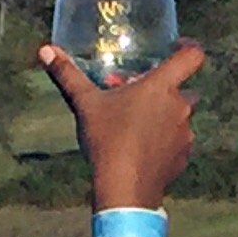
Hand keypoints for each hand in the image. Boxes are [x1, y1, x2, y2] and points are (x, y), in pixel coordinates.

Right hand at [41, 39, 203, 212]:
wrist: (124, 190)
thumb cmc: (107, 141)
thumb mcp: (85, 104)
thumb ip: (67, 75)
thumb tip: (45, 50)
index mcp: (162, 87)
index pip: (192, 55)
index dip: (188, 46)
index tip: (176, 46)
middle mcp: (180, 108)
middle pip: (181, 87)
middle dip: (162, 88)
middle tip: (138, 92)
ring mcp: (185, 134)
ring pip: (178, 115)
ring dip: (162, 114)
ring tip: (135, 122)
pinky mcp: (182, 157)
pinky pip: (176, 140)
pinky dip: (163, 139)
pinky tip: (140, 146)